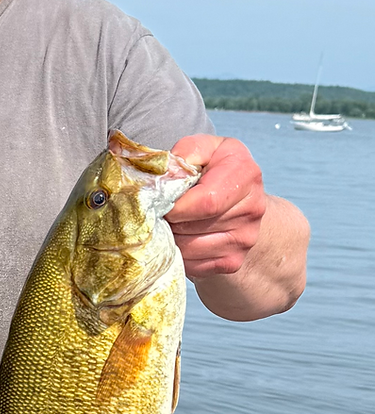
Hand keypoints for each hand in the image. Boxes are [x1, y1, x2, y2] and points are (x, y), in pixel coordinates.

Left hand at [166, 135, 267, 279]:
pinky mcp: (233, 262)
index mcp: (246, 173)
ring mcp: (245, 239)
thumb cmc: (212, 168)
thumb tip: (166, 177)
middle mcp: (253, 208)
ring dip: (169, 237)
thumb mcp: (201, 149)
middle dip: (167, 220)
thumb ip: (184, 154)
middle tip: (159, 210)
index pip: (206, 202)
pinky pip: (192, 264)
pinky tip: (179, 235)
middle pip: (193, 226)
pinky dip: (177, 252)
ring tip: (169, 221)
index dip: (175, 205)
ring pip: (188, 248)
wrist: (239, 201)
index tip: (161, 201)